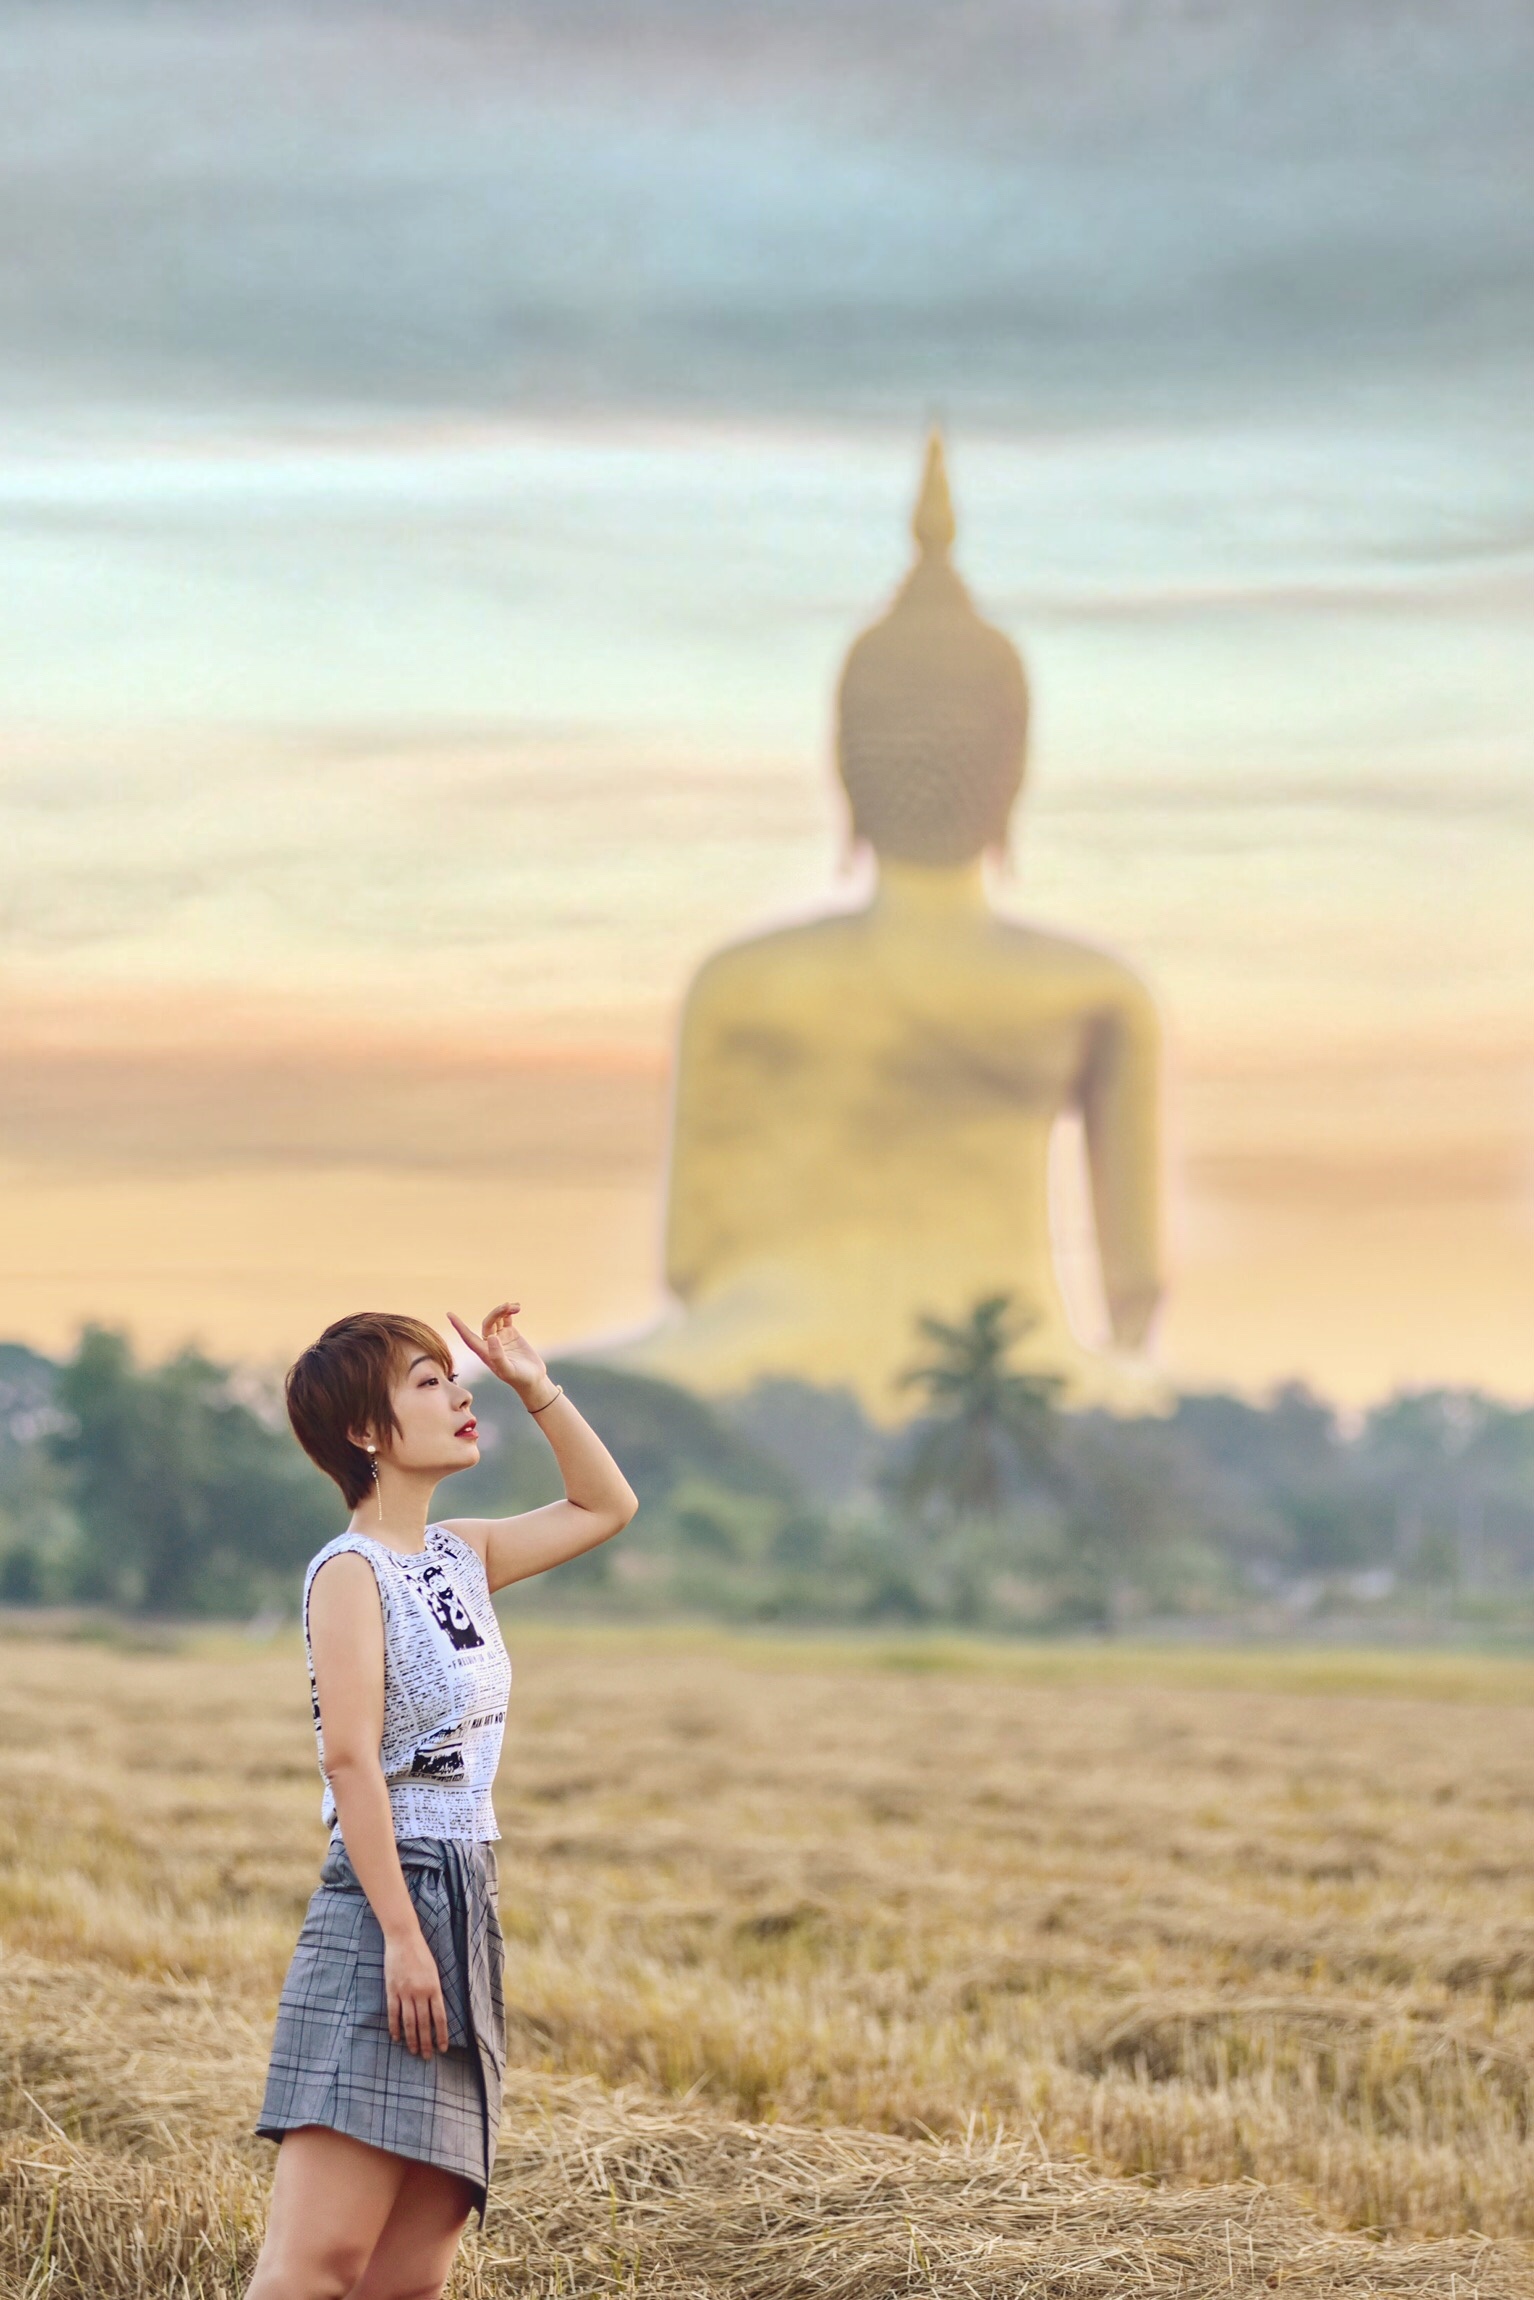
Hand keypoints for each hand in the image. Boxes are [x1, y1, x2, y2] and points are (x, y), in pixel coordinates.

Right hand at [385, 1926, 448, 2058]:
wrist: (403, 1939)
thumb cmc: (421, 1954)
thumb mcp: (434, 1972)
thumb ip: (434, 1992)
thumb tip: (436, 2013)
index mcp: (434, 1987)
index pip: (440, 2017)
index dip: (442, 2034)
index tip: (443, 2048)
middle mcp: (420, 1992)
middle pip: (424, 2023)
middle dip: (426, 2042)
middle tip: (427, 2056)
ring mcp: (405, 1991)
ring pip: (409, 2022)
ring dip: (412, 2039)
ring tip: (413, 2051)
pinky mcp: (392, 1990)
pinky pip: (394, 2013)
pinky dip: (395, 2027)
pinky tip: (397, 2038)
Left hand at [448, 1301, 553, 1404]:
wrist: (533, 1379)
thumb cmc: (519, 1379)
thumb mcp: (508, 1370)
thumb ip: (497, 1356)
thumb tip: (490, 1337)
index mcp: (485, 1353)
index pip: (468, 1337)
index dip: (459, 1326)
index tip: (449, 1314)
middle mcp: (490, 1344)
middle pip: (488, 1323)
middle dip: (496, 1313)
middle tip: (508, 1306)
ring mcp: (500, 1337)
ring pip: (497, 1319)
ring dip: (504, 1310)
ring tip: (515, 1306)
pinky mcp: (511, 1334)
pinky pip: (507, 1319)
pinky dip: (510, 1311)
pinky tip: (517, 1307)